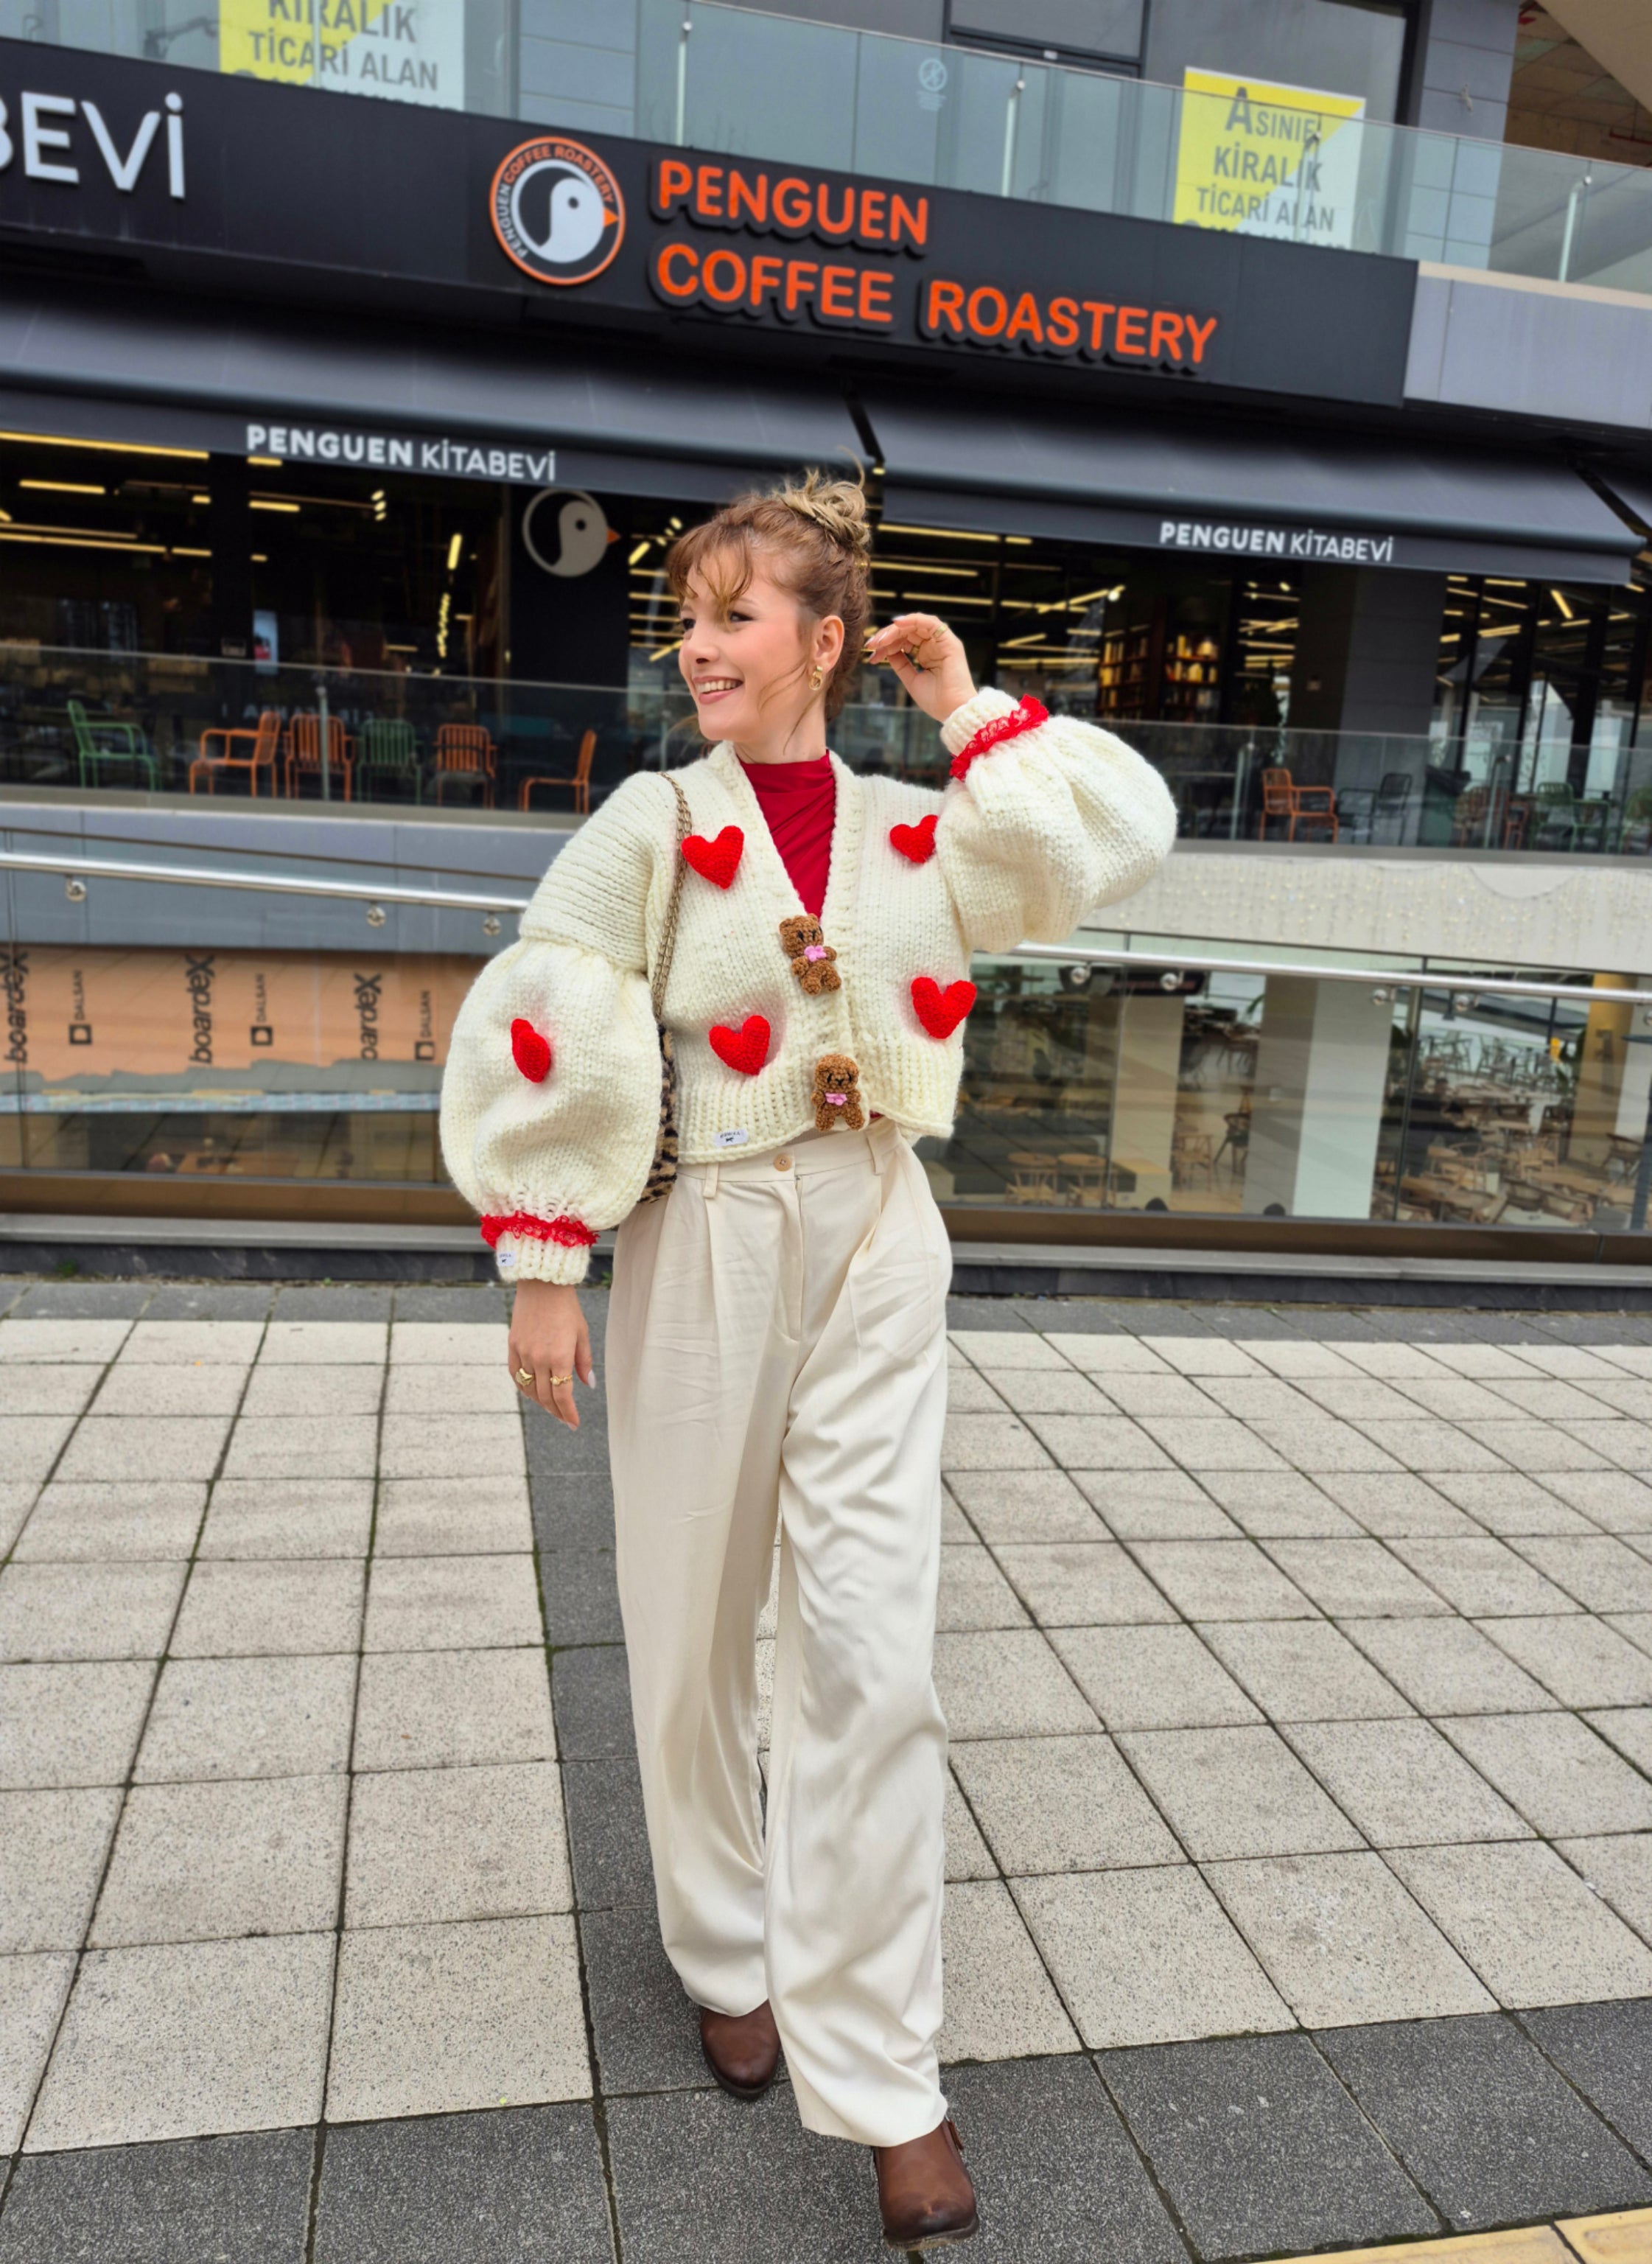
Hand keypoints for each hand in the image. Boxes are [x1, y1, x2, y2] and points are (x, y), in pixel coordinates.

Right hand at [508, 1280, 593, 1429]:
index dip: (568, 1413)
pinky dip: (523, 1387)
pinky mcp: (512, 1346)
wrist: (542, 1284)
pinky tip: (532, 1392)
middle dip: (556, 1412)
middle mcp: (539, 1359)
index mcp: (560, 1357)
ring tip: (551, 1407)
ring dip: (540, 1402)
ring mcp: (523, 1353)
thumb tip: (589, 1384)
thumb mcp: (582, 1334)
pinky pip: (515, 1375)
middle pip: (545, 1396)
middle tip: (564, 1419)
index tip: (574, 1423)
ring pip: (529, 1389)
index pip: (563, 1395)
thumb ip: (584, 1362)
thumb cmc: (567, 1308)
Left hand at [864, 613, 975, 725]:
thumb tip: (885, 651)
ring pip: (915, 625)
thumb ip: (900, 664)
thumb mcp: (910, 679)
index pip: (903, 641)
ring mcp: (941, 642)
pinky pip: (929, 622)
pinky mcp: (948, 641)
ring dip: (895, 629)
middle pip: (906, 631)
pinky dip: (912, 620)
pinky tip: (896, 624)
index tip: (871, 656)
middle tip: (871, 645)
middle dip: (886, 636)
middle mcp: (934, 645)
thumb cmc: (936, 700)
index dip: (885, 646)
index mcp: (926, 654)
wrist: (952, 711)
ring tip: (880, 640)